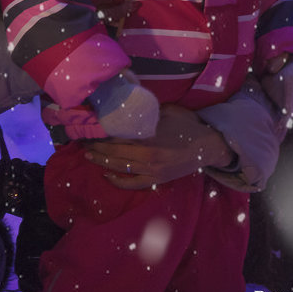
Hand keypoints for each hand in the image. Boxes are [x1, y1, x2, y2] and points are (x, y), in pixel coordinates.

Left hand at [81, 104, 233, 189]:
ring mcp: (152, 170)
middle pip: (115, 152)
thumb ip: (147, 112)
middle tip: (83, 142)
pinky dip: (118, 181)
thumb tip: (128, 108)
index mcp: (149, 136)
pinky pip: (133, 183)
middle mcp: (148, 155)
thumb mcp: (168, 111)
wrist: (209, 146)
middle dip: (97, 147)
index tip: (91, 128)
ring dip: (102, 161)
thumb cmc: (188, 126)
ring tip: (88, 156)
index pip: (118, 136)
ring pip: (120, 167)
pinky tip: (106, 175)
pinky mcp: (156, 180)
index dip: (102, 133)